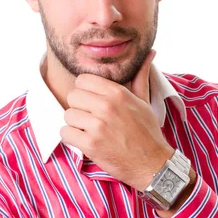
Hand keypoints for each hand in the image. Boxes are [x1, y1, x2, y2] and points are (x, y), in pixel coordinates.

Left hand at [60, 49, 173, 190]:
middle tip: (91, 118)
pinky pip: (65, 133)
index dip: (85, 91)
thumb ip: (141, 76)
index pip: (82, 80)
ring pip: (68, 115)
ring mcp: (97, 126)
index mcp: (117, 93)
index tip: (92, 102)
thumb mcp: (144, 101)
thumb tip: (150, 52)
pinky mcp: (90, 145)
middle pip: (72, 96)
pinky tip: (86, 141)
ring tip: (90, 131)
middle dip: (79, 108)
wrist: (152, 164)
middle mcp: (106, 107)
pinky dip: (72, 139)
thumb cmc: (147, 132)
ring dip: (75, 125)